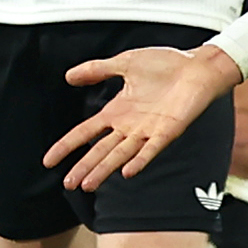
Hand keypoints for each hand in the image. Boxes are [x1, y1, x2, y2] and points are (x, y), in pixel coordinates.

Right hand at [43, 43, 241, 192]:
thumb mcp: (125, 63)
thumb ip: (97, 70)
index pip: (86, 132)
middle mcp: (130, 126)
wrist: (197, 66)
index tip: (49, 161)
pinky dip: (139, 161)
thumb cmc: (166, 64)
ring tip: (88, 185)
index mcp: (118, 111)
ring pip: (121, 155)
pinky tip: (127, 173)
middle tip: (68, 184)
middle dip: (84, 167)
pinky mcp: (168, 130)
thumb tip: (68, 76)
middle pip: (101, 150)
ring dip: (105, 170)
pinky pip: (151, 149)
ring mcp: (149, 130)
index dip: (67, 146)